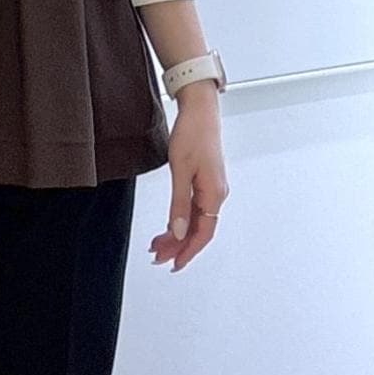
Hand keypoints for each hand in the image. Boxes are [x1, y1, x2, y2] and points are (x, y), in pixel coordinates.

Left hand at [149, 87, 228, 271]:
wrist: (199, 109)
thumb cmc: (192, 134)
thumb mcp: (180, 171)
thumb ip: (179, 204)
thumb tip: (178, 231)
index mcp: (214, 193)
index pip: (203, 233)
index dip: (188, 252)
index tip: (173, 264)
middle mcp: (216, 194)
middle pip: (198, 230)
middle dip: (178, 246)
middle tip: (157, 256)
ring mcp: (212, 188)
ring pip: (195, 220)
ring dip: (177, 234)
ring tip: (157, 244)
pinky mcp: (205, 181)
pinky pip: (194, 208)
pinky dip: (180, 219)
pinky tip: (169, 225)